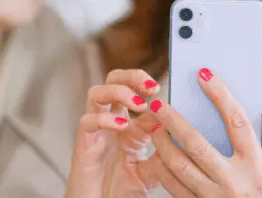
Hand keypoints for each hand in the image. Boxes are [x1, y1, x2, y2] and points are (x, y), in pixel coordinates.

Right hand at [65, 69, 163, 197]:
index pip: (135, 91)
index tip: (169, 94)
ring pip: (96, 93)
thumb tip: (177, 127)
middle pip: (113, 80)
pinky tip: (122, 126)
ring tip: (139, 103)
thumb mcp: (152, 168)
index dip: (150, 89)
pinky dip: (104, 119)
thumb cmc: (123, 190)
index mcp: (127, 124)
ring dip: (118, 92)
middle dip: (132, 76)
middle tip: (152, 86)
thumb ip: (163, 148)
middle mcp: (110, 122)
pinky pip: (87, 122)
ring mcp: (96, 132)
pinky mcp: (83, 146)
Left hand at [148, 68, 261, 196]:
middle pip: (197, 143)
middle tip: (158, 102)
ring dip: (161, 143)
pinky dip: (162, 167)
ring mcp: (212, 196)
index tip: (203, 74)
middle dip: (174, 120)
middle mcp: (233, 180)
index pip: (236, 121)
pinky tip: (157, 152)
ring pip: (178, 165)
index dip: (220, 95)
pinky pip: (172, 186)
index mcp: (255, 164)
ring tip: (152, 126)